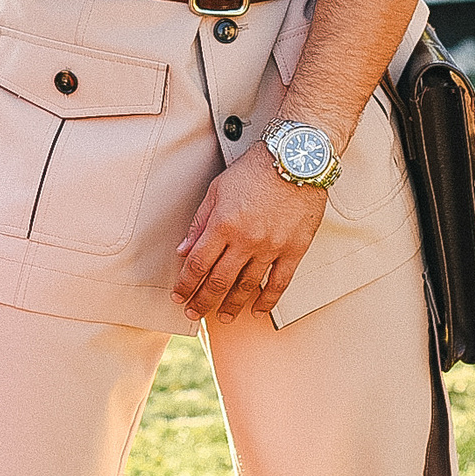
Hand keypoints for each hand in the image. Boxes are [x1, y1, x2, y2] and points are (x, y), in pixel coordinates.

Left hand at [172, 147, 329, 323]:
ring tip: (222, 317)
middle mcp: (246, 240)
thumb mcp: (218, 189)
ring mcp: (271, 247)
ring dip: (231, 306)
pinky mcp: (294, 250)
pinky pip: (279, 283)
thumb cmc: (255, 169)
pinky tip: (257, 311)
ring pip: (247, 287)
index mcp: (223, 224)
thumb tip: (183, 250)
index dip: (186, 284)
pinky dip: (267, 301)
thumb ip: (200, 222)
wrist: (296, 159)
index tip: (178, 296)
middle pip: (219, 281)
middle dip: (202, 301)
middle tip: (193, 314)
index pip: (198, 264)